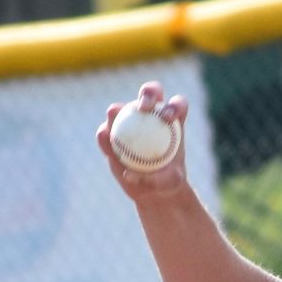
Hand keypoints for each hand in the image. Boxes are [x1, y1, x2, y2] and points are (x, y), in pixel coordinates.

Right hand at [97, 83, 191, 203]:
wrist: (154, 188)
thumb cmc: (168, 182)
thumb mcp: (170, 182)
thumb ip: (159, 178)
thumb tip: (134, 175)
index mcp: (172, 120)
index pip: (177, 105)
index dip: (174, 105)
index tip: (168, 117)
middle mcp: (151, 114)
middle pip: (150, 93)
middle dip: (148, 93)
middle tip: (143, 108)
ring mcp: (130, 122)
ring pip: (121, 109)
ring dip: (117, 109)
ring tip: (114, 115)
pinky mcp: (113, 134)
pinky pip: (106, 132)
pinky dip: (104, 134)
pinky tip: (104, 137)